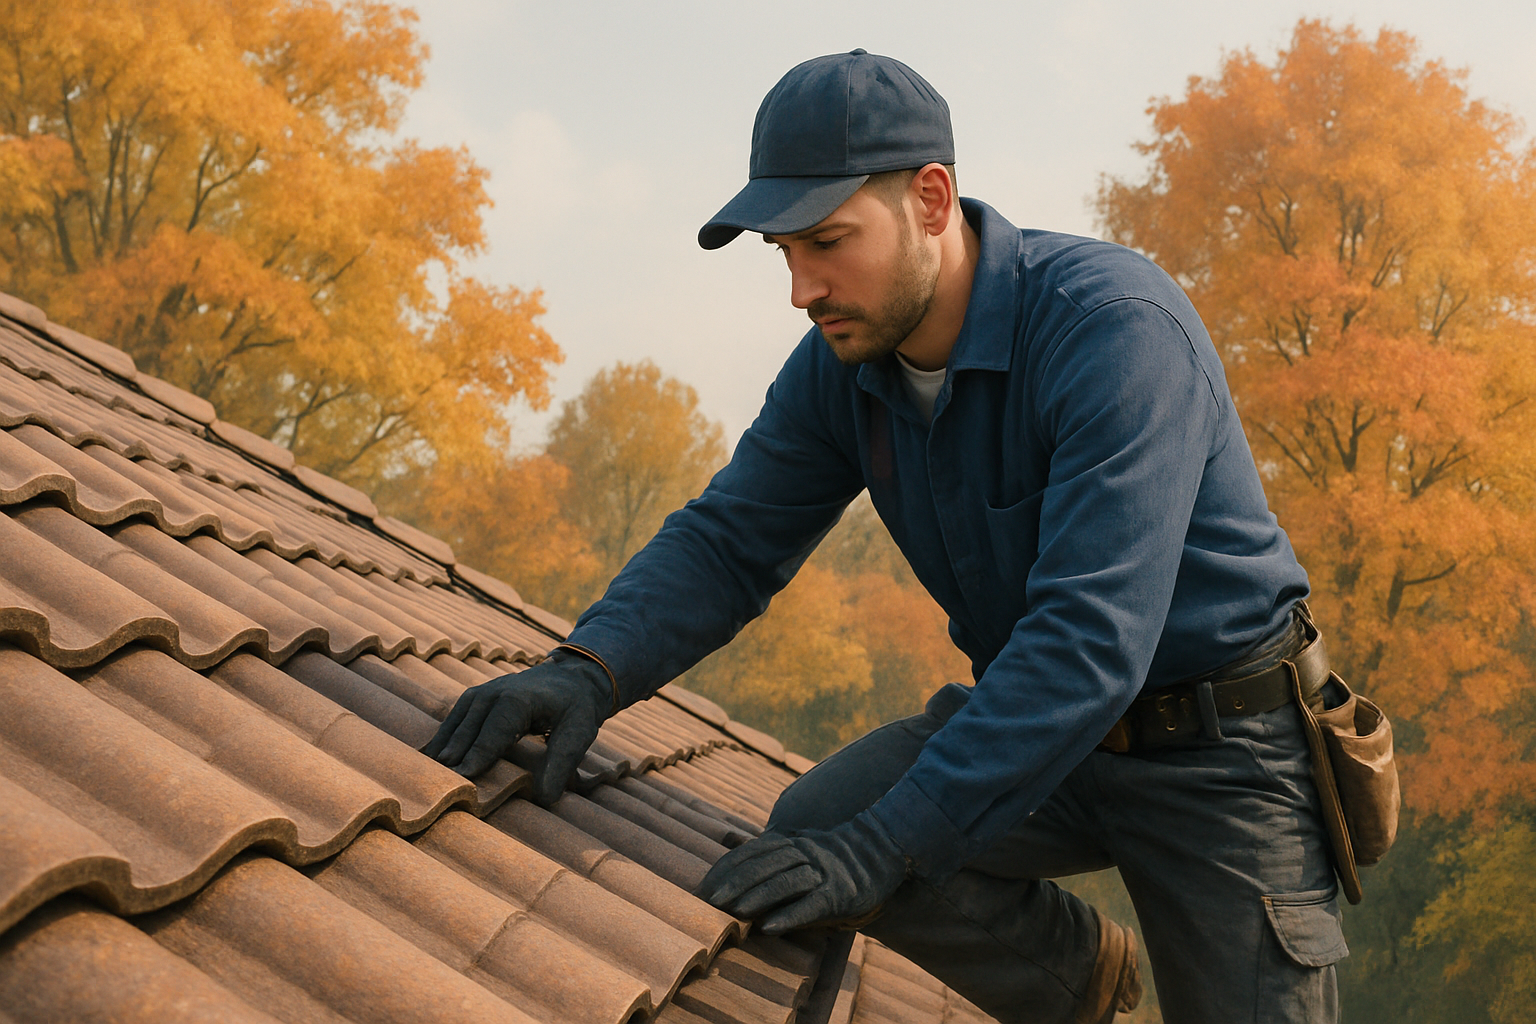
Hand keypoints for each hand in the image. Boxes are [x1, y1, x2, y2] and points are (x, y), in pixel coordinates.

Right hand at [423, 650, 610, 803]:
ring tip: (426, 773)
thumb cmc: (575, 709)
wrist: (572, 679)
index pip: (494, 730)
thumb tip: (546, 798)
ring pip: (457, 720)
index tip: (463, 777)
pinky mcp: (477, 698)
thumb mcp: (579, 733)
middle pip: (469, 726)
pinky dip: (443, 736)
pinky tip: (432, 757)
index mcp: (519, 699)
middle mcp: (495, 691)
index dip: (478, 754)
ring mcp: (483, 692)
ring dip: (443, 745)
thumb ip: (563, 763)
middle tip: (437, 783)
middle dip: (454, 753)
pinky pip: (455, 717)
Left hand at [695, 811, 907, 933]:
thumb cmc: (833, 855)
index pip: (751, 851)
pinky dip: (790, 916)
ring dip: (758, 897)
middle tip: (710, 901)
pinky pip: (811, 904)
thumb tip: (729, 848)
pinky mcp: (839, 893)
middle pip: (764, 865)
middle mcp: (803, 852)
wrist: (882, 850)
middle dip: (735, 882)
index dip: (727, 867)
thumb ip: (768, 850)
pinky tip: (770, 928)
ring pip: (785, 882)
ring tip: (734, 912)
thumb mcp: (799, 845)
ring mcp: (822, 872)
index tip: (704, 884)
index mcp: (790, 841)